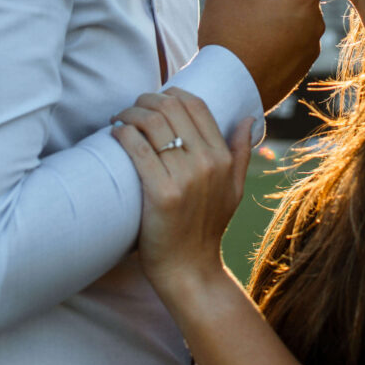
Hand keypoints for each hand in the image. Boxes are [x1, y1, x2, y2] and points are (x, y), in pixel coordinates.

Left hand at [111, 88, 251, 298]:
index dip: (172, 94)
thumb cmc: (207, 229)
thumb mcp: (234, 190)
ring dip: (130, 113)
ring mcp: (185, 178)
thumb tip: (248, 119)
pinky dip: (123, 134)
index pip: (197, 105)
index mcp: (223, 158)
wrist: (190, 270)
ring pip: (153, 123)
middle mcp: (207, 163)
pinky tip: (115, 133)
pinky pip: (138, 149)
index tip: (155, 99)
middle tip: (131, 107)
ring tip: (119, 118)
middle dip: (146, 100)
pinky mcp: (161, 193)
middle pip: (172, 109)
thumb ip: (241, 152)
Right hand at [198, 0, 331, 111]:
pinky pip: (295, 44)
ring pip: (299, 21)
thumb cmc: (226, 38)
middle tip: (247, 4)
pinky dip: (280, 40)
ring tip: (247, 29)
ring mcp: (310, 50)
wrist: (228, 90)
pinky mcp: (302, 69)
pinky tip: (253, 49)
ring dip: (279, 17)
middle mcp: (313, 24)